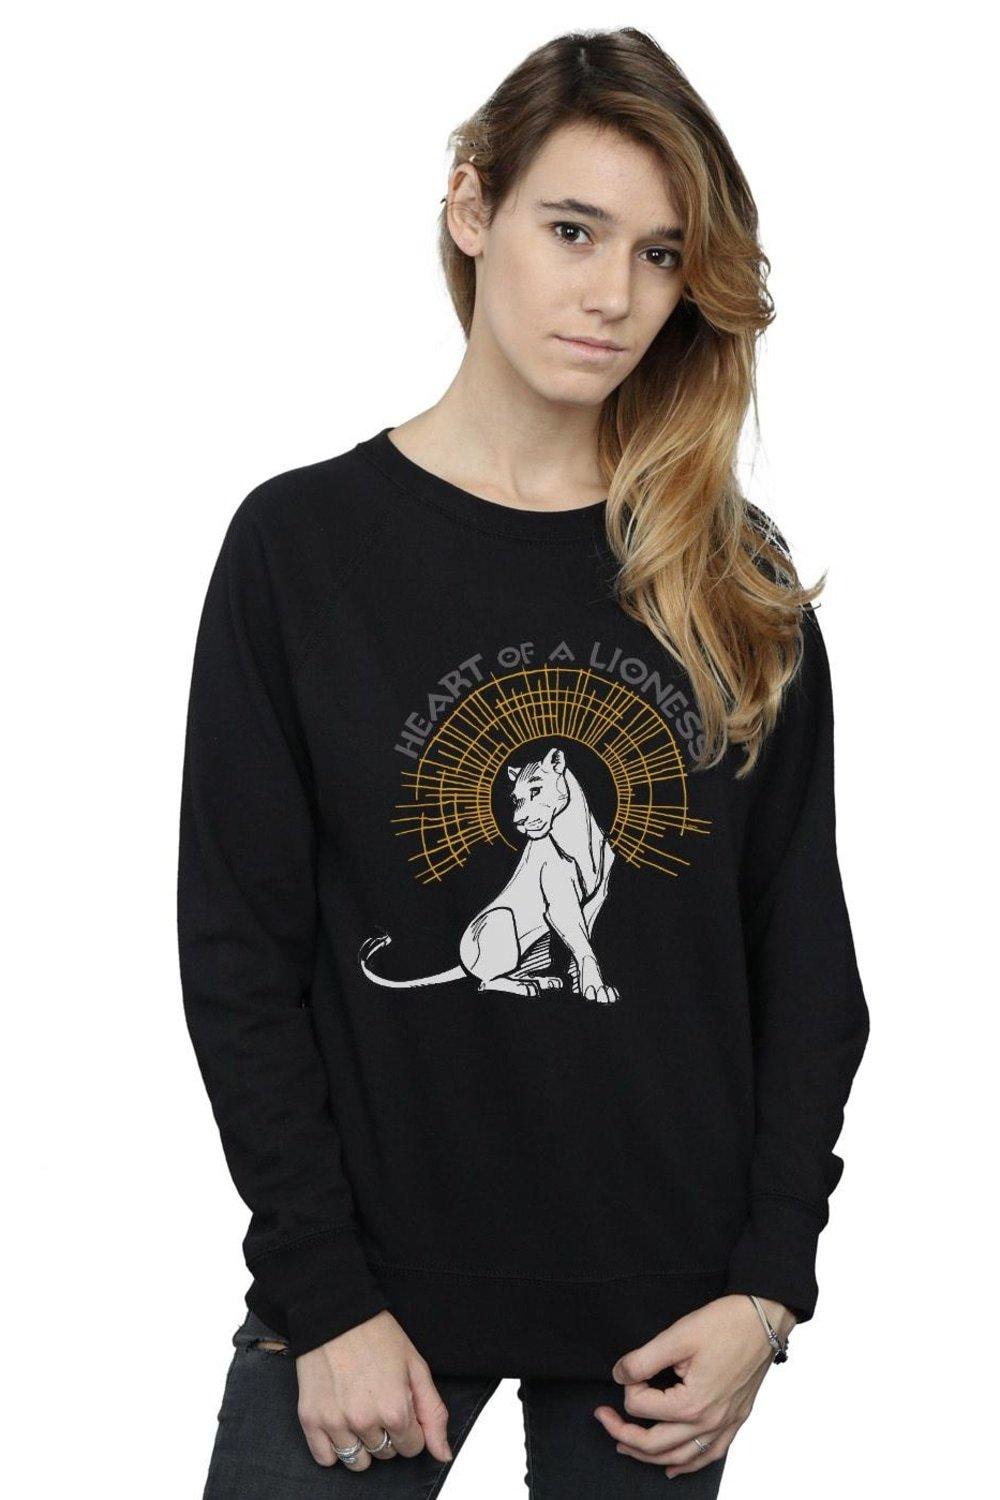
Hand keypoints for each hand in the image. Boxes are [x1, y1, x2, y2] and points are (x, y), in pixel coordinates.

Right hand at [295, 1309, 452, 1470]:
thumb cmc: (376, 1335)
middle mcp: (364, 1422)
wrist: (335, 1314)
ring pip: (357, 1461)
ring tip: (359, 1410)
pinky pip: (325, 1459)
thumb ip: (433, 1414)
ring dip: (362, 1442)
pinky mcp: (310, 1420)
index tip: (401, 1404)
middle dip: (387, 1432)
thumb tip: (443, 1454)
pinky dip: (334, 1448)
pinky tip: (340, 1422)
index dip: (411, 1426)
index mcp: (395, 1410)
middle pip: (386, 1454)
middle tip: (378, 1399)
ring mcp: (335, 1423)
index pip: (413, 1447)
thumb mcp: (416, 1367)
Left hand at [593, 1295, 792, 1477]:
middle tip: (603, 1417)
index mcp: (692, 1404)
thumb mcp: (677, 1335)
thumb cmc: (725, 1324)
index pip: (642, 1407)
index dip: (628, 1386)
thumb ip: (643, 1359)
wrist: (764, 1319)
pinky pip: (709, 1456)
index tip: (629, 1368)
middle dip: (623, 1433)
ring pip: (680, 1457)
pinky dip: (688, 1465)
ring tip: (626, 1446)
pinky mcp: (735, 1420)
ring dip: (649, 1456)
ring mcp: (724, 1425)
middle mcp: (708, 1422)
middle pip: (655, 1444)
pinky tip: (673, 1467)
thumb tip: (620, 1375)